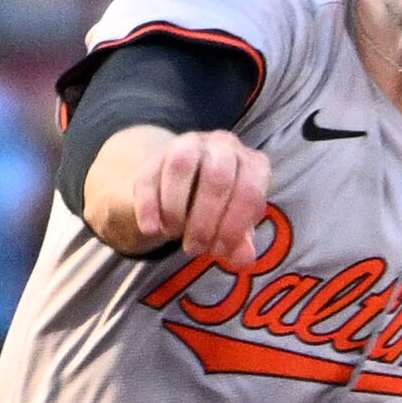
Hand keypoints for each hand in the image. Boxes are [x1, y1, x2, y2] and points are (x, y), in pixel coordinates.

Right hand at [82, 126, 276, 268]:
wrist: (188, 185)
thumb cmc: (222, 207)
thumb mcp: (235, 224)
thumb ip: (240, 241)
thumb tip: (244, 258)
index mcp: (253, 164)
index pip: (249, 192)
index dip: (234, 227)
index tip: (220, 251)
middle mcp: (225, 145)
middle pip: (217, 177)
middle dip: (204, 221)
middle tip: (194, 249)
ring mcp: (190, 144)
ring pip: (181, 165)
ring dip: (176, 207)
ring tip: (173, 234)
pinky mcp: (157, 154)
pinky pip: (149, 175)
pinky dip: (148, 206)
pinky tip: (150, 229)